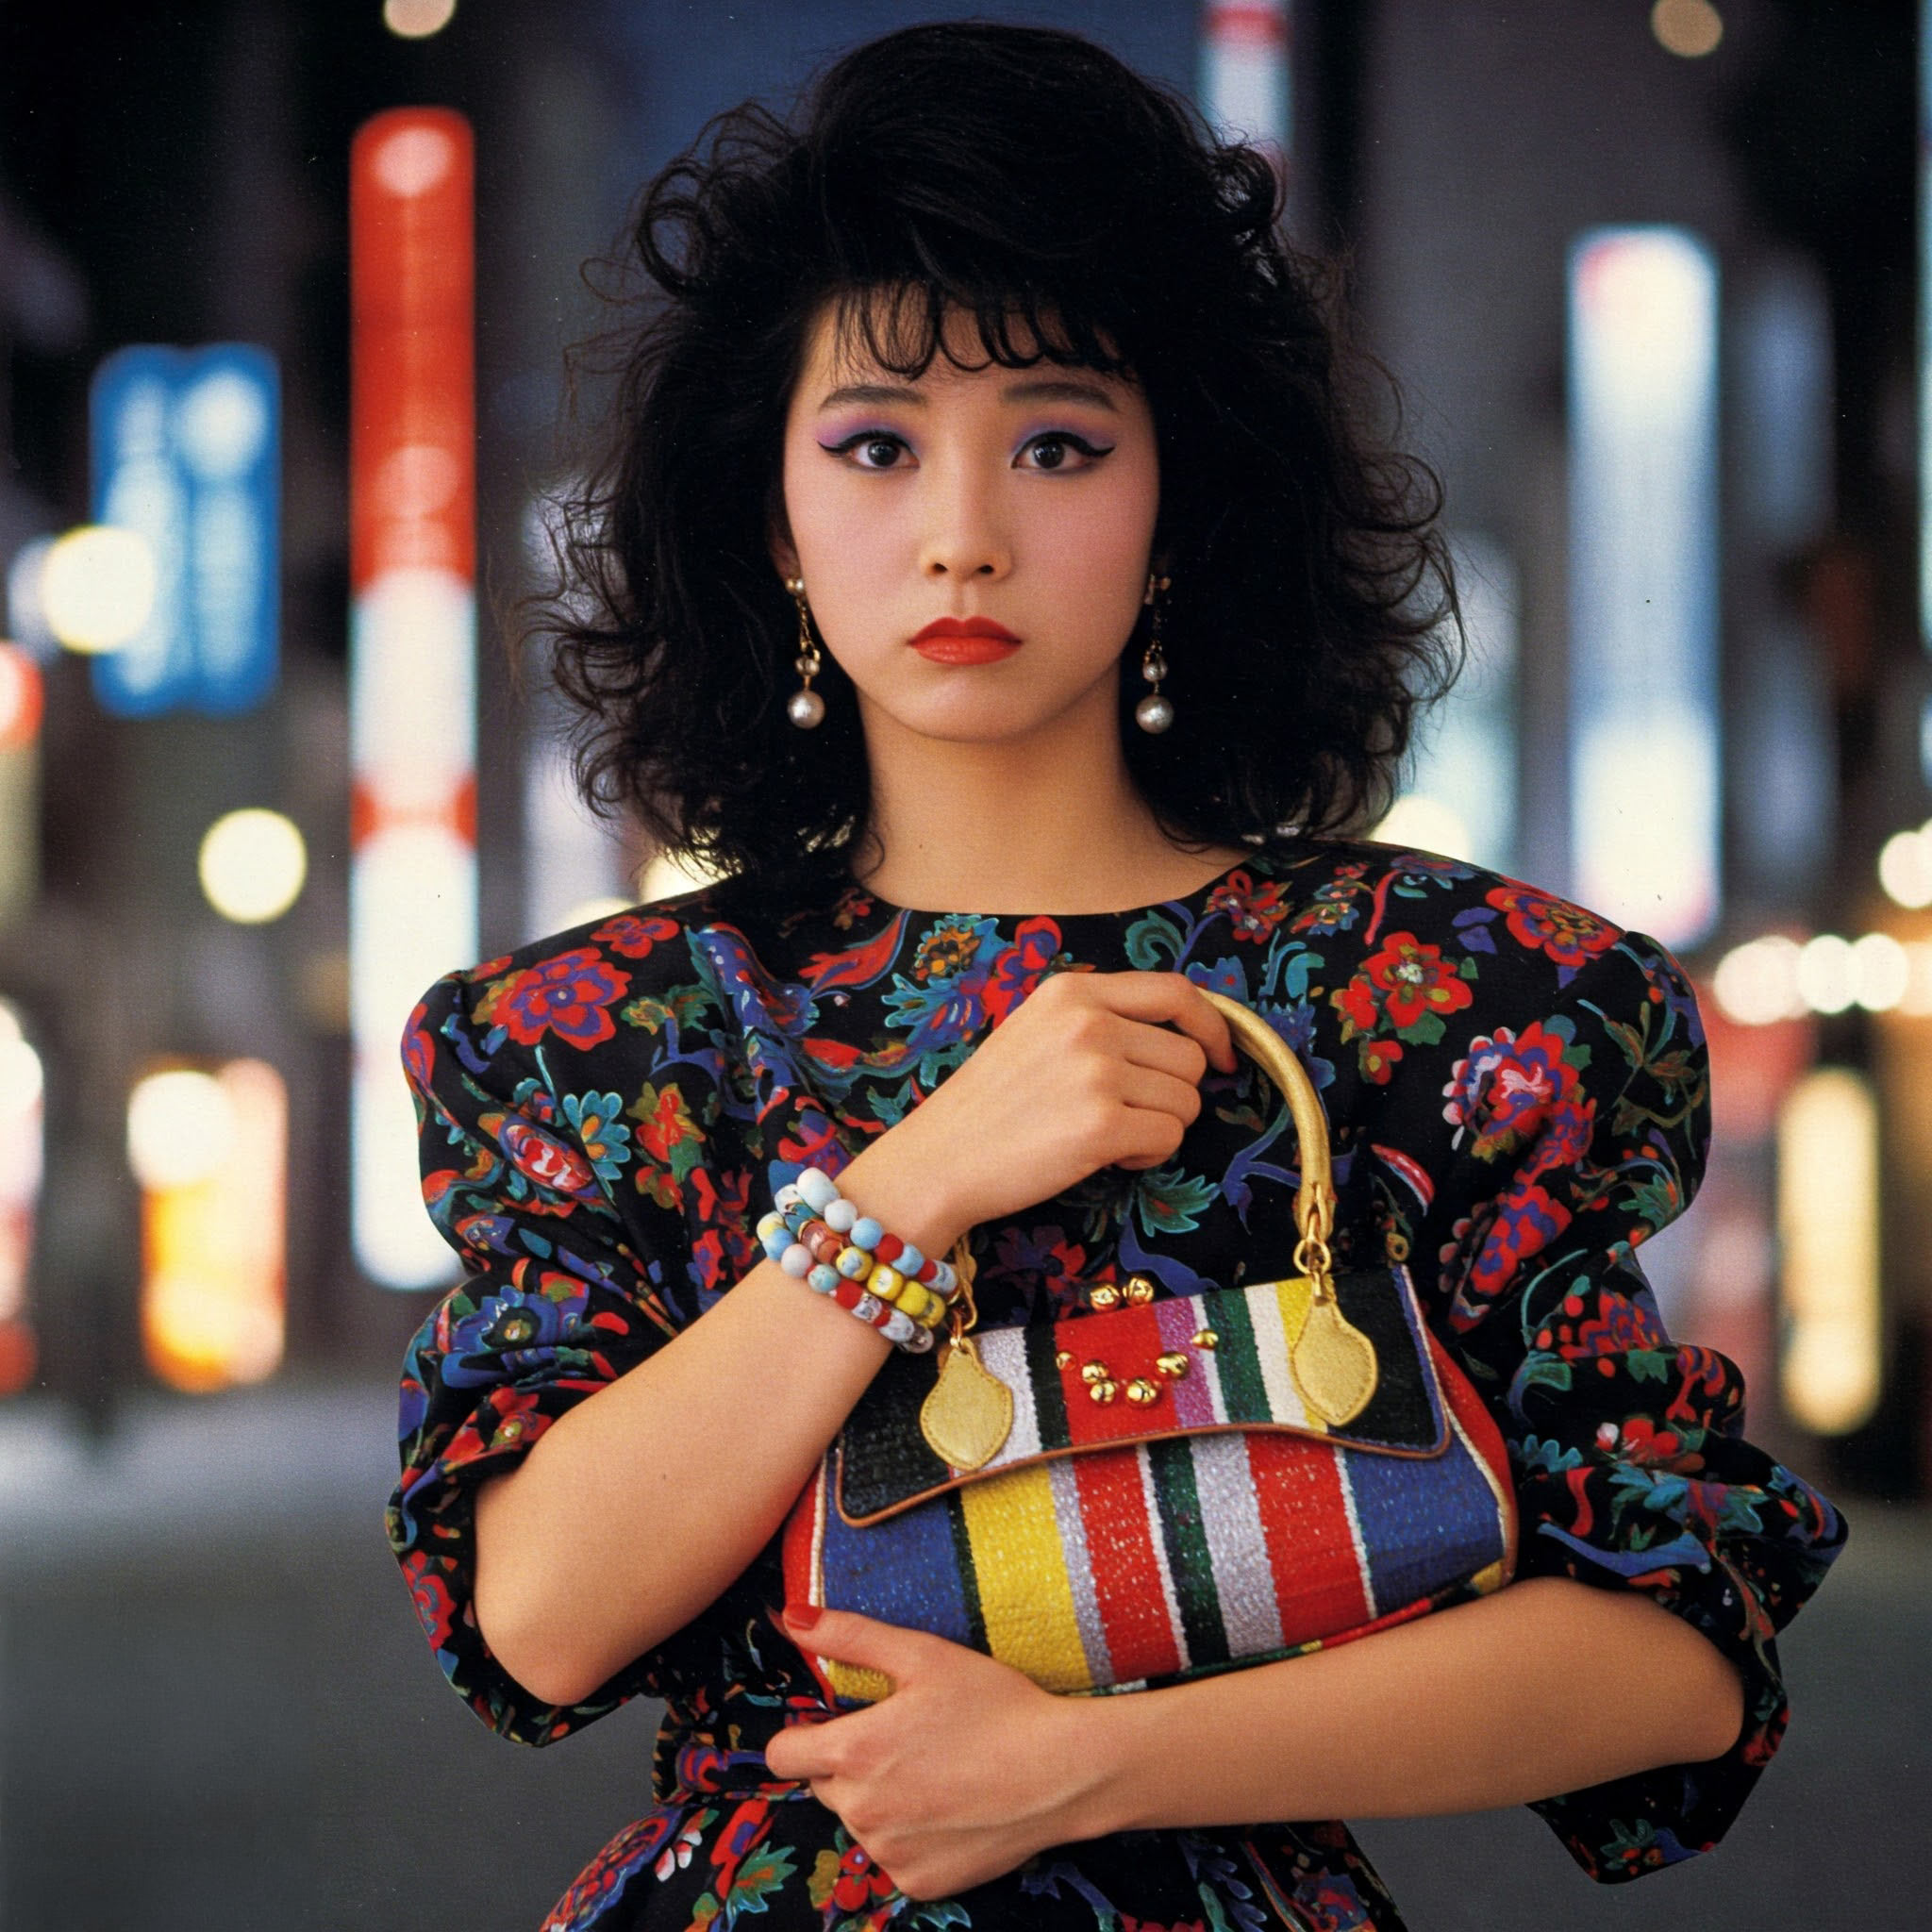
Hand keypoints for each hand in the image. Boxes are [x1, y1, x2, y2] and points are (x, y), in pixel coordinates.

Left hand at [763, 1606, 1110, 1900]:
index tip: (841, 1725)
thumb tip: (791, 1616)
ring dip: (881, 1802)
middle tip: (906, 1742)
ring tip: (937, 1772)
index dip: (805, 1735)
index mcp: (853, 1752)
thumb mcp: (922, 1655)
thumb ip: (849, 1635)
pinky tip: (951, 1810)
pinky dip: (912, 1837)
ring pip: (859, 1822)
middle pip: (824, 1785)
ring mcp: (889, 1853)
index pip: (783, 1754)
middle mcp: (860, 1811)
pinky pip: (894, 1856)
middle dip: (850, 1765)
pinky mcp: (919, 1883)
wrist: (1060, 1772)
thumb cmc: (993, 1705)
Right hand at [848, 970, 1236, 1248]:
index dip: (1211, 1026)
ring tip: (1105, 1136)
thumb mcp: (1036, 1031)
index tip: (1220, 1056)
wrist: (938, 1159)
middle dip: (1172, 1094)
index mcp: (1072, 991)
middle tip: (1126, 1115)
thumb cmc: (988, 1106)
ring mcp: (1096, 1071)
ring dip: (1158, 1126)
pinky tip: (1104, 1156)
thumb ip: (1099, 1019)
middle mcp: (1088, 1022)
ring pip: (1186, 1101)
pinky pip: (1169, 1137)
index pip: (1175, 990)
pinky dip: (1147, 1154)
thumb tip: (1185, 1035)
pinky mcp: (1102, 1123)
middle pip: (1189, 1056)